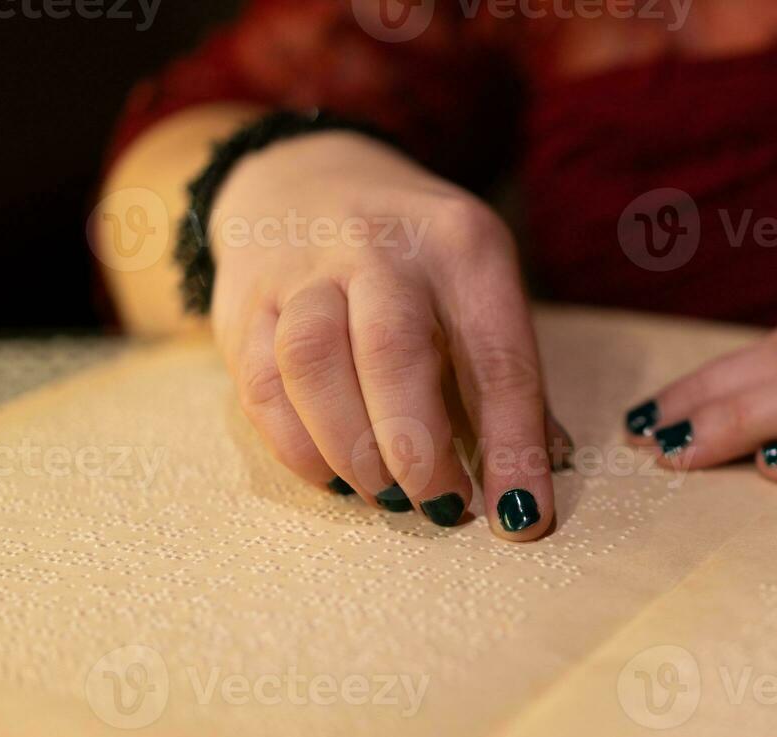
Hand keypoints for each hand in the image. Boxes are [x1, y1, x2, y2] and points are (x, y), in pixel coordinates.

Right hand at [209, 131, 565, 537]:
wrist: (307, 179)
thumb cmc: (417, 262)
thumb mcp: (478, 290)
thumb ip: (505, 383)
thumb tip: (531, 489)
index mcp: (466, 246)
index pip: (499, 358)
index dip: (512, 448)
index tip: (520, 517)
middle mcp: (383, 245)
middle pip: (394, 354)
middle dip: (418, 449)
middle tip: (439, 505)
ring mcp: (304, 266)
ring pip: (313, 363)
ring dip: (352, 449)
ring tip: (383, 493)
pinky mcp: (245, 299)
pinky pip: (261, 382)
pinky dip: (298, 446)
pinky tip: (331, 473)